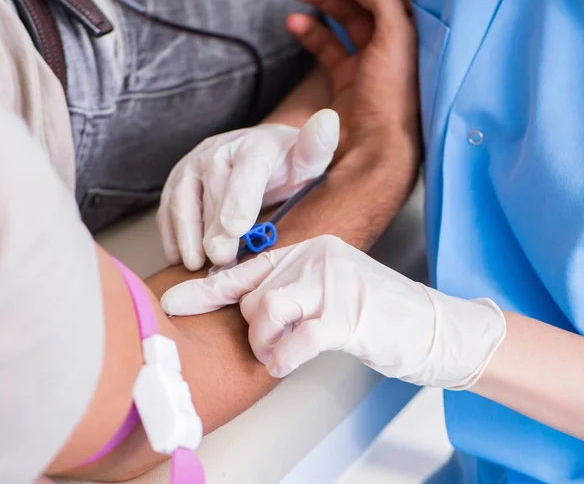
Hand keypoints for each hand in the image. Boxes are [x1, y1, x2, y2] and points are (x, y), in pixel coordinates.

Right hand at [157, 110, 338, 270]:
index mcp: (255, 146)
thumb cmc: (289, 164)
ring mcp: (194, 163)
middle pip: (212, 190)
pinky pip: (168, 206)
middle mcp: (219, 150)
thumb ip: (318, 145)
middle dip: (214, 228)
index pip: (246, 171)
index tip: (235, 230)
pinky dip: (170, 232)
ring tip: (195, 263)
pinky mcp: (179, 180)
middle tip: (220, 260)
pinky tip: (179, 256)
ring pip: (182, 198)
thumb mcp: (311, 157)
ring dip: (185, 232)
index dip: (240, 200)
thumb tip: (328, 120)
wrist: (263, 153)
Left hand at [162, 236, 505, 389]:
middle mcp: (319, 256)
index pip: (248, 266)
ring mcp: (333, 283)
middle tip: (272, 345)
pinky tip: (292, 361)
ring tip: (281, 354)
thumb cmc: (378, 314)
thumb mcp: (331, 290)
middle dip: (253, 329)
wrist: (435, 328)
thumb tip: (246, 309)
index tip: (173, 301)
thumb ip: (292, 290)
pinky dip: (285, 358)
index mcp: (312, 247)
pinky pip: (294, 340)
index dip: (206, 288)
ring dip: (266, 344)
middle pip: (253, 295)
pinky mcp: (347, 315)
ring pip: (265, 312)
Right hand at [286, 0, 417, 153]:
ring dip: (319, 3)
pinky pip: (327, 48)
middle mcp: (394, 45)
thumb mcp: (396, 39)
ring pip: (343, 21)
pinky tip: (294, 23)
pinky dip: (310, 33)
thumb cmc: (391, 96)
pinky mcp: (347, 80)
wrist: (371, 149)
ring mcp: (369, 63)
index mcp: (415, 32)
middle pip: (365, 2)